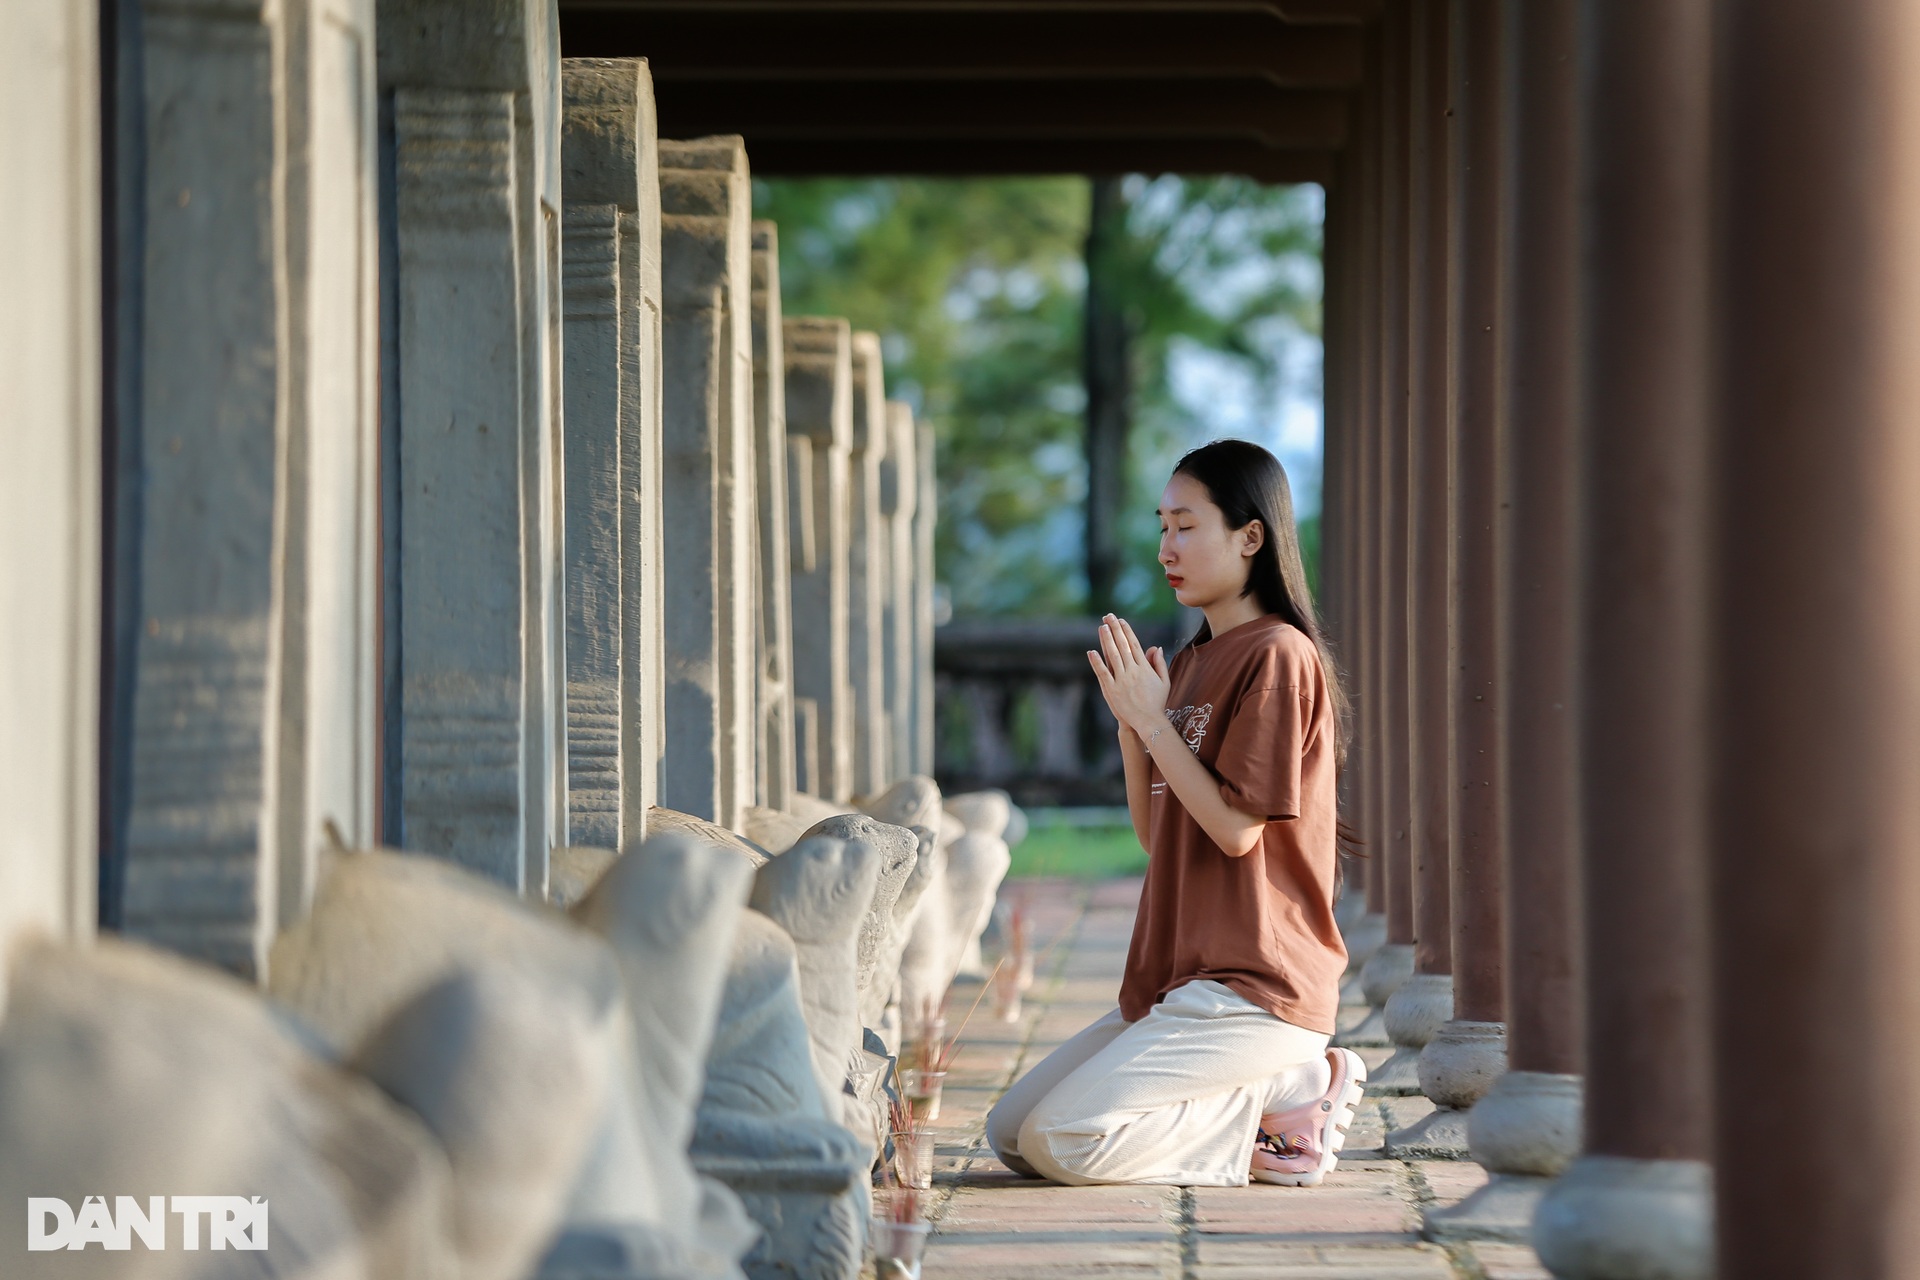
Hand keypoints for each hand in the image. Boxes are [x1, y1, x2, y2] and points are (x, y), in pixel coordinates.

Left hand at [1087, 614, 1171, 742]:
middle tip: (1108, 616)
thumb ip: (1159, 663)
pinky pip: (1103, 673)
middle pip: (1122, 645)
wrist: (1148, 721)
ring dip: (1106, 640)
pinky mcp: (1112, 690)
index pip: (1134, 644)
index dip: (1126, 631)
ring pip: (1112, 655)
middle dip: (1115, 629)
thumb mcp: (1164, 681)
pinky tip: (1091, 651)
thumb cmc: (1157, 702)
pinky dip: (1097, 662)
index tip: (1121, 620)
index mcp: (1145, 668)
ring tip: (1102, 626)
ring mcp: (1121, 680)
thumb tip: (1155, 647)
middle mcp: (1133, 671)